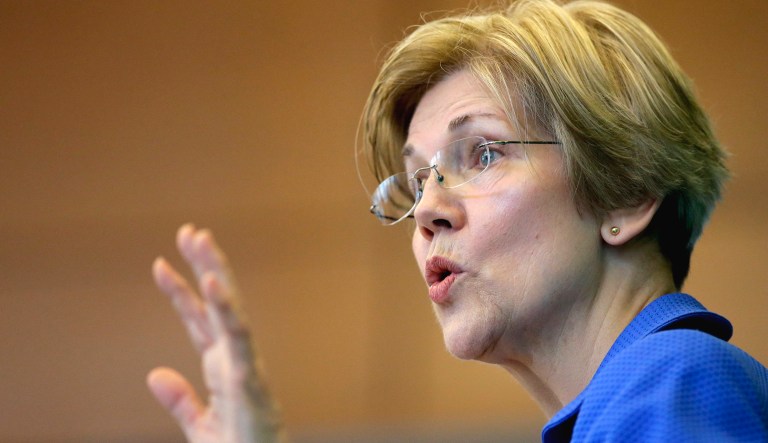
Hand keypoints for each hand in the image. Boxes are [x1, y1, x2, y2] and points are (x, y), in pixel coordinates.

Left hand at [147, 224, 284, 442]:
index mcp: (223, 369)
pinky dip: (228, 309)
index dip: (180, 293)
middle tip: (191, 231)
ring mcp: (245, 366)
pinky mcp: (250, 380)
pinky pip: (239, 339)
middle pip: (218, 304)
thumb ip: (180, 401)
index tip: (161, 264)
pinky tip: (212, 283)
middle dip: (205, 266)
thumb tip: (154, 374)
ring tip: (201, 240)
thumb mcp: (201, 428)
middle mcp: (235, 360)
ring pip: (231, 310)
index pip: (199, 322)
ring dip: (215, 272)